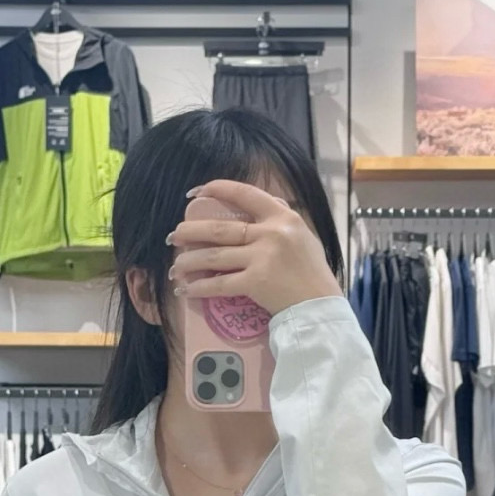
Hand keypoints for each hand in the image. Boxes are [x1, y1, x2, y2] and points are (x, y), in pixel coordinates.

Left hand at [167, 180, 341, 317]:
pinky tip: (186, 289)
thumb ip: (280, 221)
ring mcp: (262, 258)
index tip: (196, 193)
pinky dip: (199, 287)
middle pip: (220, 228)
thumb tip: (254, 209)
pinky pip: (219, 284)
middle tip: (174, 236)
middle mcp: (271, 233)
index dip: (217, 189)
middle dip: (191, 231)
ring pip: (214, 256)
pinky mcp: (255, 282)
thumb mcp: (302, 236)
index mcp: (283, 217)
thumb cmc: (312, 274)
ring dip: (189, 261)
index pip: (245, 194)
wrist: (320, 307)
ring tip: (175, 266)